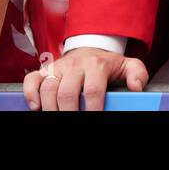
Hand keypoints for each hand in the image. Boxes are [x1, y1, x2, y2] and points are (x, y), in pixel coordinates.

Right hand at [23, 47, 147, 111]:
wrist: (89, 47)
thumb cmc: (107, 64)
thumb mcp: (127, 65)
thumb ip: (137, 73)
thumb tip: (137, 87)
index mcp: (97, 65)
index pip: (93, 90)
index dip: (93, 109)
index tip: (94, 119)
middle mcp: (75, 65)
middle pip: (68, 93)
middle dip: (70, 113)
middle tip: (74, 122)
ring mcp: (58, 67)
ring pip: (49, 88)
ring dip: (51, 108)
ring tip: (57, 118)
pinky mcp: (44, 70)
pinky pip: (31, 80)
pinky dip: (31, 94)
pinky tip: (36, 108)